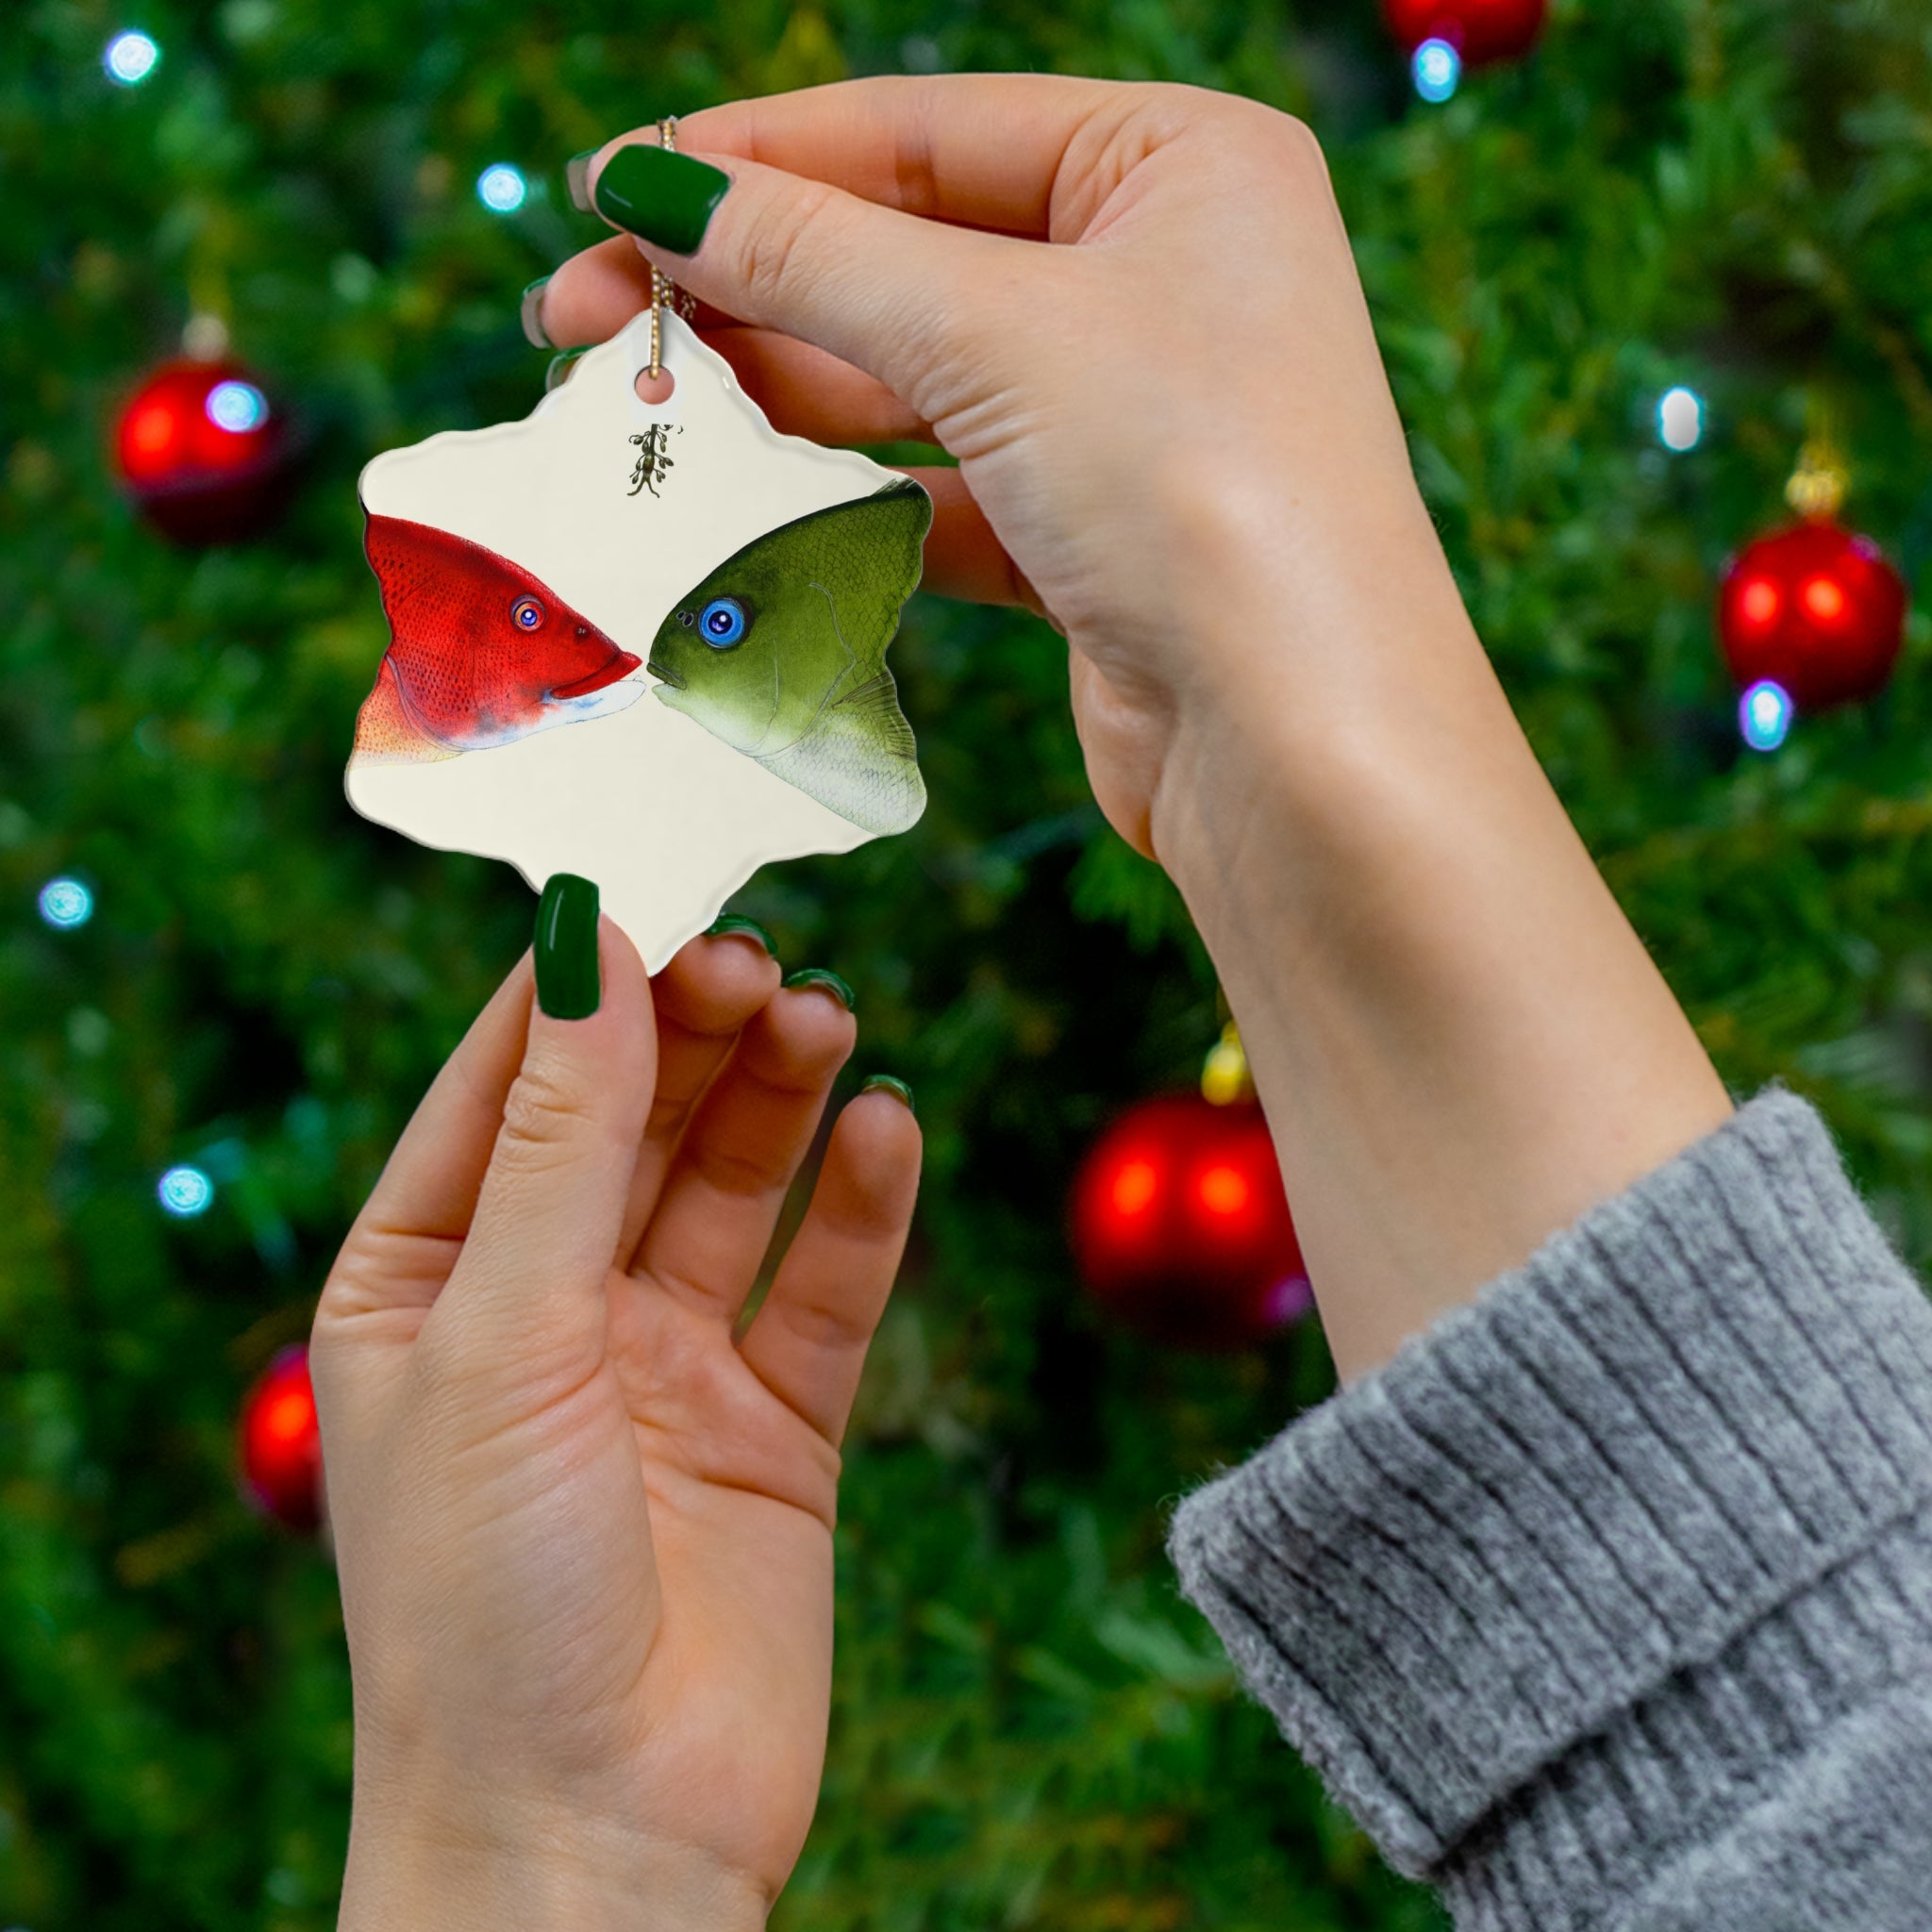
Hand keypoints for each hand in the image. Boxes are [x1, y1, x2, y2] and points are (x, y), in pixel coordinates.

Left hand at [312, 918, 918, 1928]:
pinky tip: (889, 1129)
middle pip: (634, 1120)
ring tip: (828, 1017)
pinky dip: (861, 1206)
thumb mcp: (502, 1337)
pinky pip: (825, 1287)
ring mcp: (666, 1367)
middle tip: (762, 956)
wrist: (596, 1842)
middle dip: (694, 1032)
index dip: (579, 983)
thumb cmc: (487, 1603)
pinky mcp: (775, 1427)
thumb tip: (589, 941)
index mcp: (427, 1282)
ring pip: (734, 1184)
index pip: (505, 1084)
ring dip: (781, 1096)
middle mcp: (546, 1310)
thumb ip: (560, 1139)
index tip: (656, 880)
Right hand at [538, 76, 1440, 859]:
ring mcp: (1131, 413)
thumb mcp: (994, 334)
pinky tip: (739, 503)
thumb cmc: (1199, 492)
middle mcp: (1165, 274)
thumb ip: (813, 254)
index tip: (604, 191)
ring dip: (776, 392)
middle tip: (576, 319)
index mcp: (1181, 163)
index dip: (751, 159)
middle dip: (742, 284)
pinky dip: (844, 498)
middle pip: (906, 252)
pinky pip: (939, 489)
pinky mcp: (1095, 537)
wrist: (1301, 748)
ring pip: (914, 377)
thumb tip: (650, 188)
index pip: (922, 130)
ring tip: (637, 407)